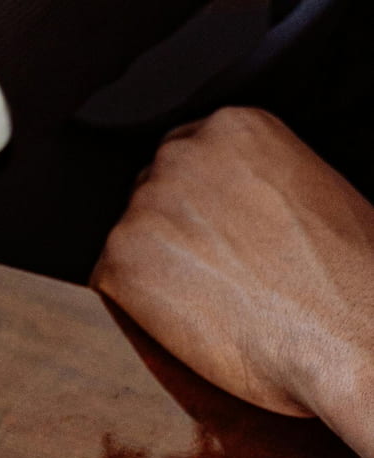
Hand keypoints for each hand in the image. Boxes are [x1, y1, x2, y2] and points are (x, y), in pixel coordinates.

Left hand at [92, 108, 373, 456]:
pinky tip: (182, 321)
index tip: (211, 231)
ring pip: (131, 237)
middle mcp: (182, 153)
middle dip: (172, 230)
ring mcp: (146, 204)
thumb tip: (227, 203)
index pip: (188, 155)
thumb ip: (255, 179)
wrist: (348, 332)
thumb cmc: (347, 275)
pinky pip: (109, 282)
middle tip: (210, 272)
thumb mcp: (311, 190)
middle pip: (153, 190)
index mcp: (235, 126)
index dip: (197, 202)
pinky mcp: (121, 259)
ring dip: (154, 269)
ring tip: (208, 301)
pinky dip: (136, 306)